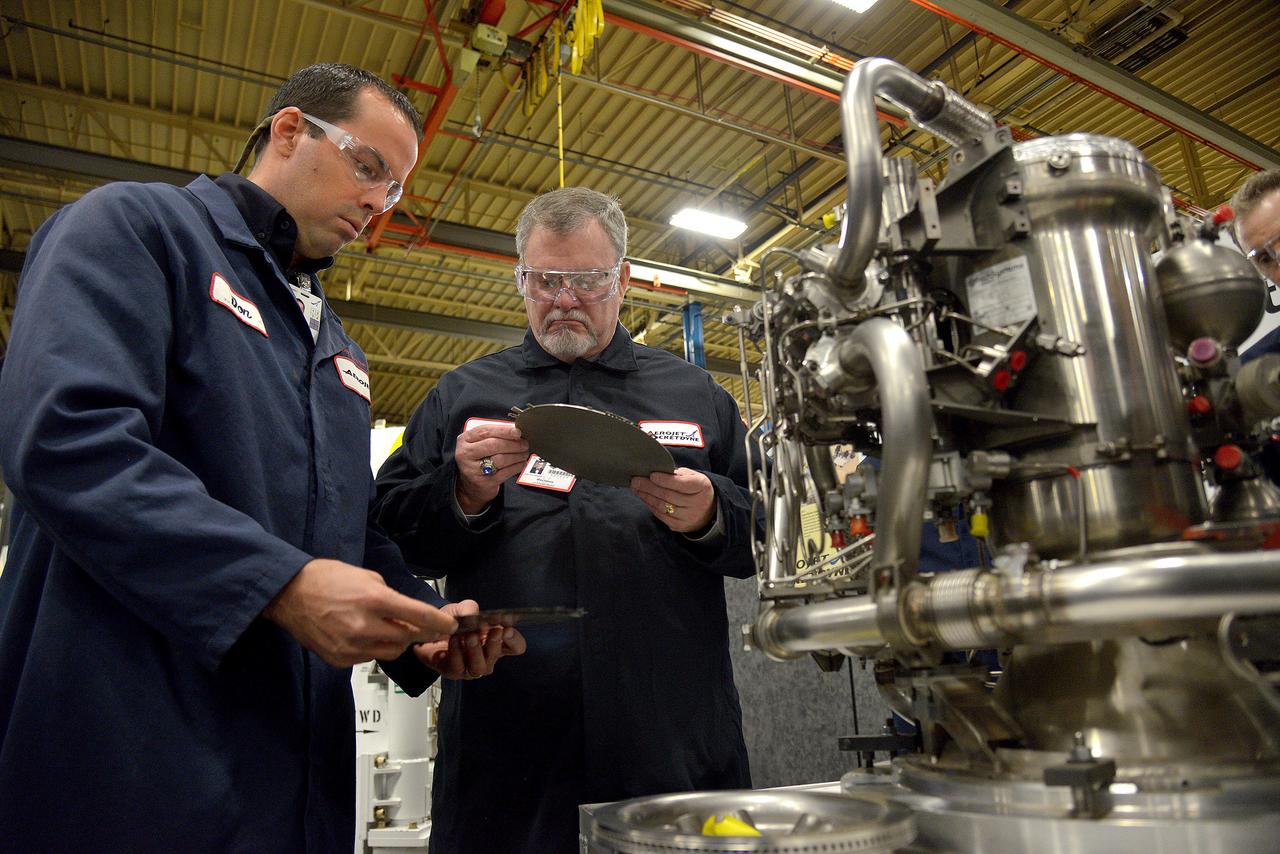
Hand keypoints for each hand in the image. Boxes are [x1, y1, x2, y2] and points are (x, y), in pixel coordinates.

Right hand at [264, 558, 456, 666]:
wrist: (289, 594)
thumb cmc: (326, 578)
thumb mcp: (367, 577)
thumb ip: (391, 597)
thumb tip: (407, 612)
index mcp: (375, 600)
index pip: (419, 617)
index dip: (439, 624)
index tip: (450, 627)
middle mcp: (365, 626)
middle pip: (408, 638)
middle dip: (417, 631)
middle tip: (418, 625)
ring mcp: (351, 646)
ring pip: (391, 651)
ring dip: (396, 641)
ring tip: (383, 626)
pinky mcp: (340, 659)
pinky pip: (369, 657)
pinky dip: (372, 647)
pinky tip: (361, 633)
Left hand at [412, 599, 526, 678]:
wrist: (429, 630)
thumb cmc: (452, 621)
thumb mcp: (463, 609)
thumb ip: (471, 609)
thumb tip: (474, 616)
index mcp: (496, 642)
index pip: (516, 647)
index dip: (514, 639)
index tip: (506, 628)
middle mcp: (486, 657)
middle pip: (498, 656)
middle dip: (495, 643)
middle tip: (491, 631)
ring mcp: (470, 667)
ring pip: (480, 667)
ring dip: (476, 651)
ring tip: (469, 636)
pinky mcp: (453, 672)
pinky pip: (458, 667)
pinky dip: (457, 652)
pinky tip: (454, 640)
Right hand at [453, 422, 529, 513]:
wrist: (471, 485)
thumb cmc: (480, 458)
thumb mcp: (479, 443)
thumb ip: (494, 435)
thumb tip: (516, 430)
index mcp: (465, 440)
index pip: (485, 431)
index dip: (503, 430)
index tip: (518, 431)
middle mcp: (465, 454)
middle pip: (493, 445)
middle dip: (513, 444)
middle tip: (524, 444)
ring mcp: (473, 470)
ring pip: (500, 459)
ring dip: (517, 455)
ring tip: (524, 453)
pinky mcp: (484, 482)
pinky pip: (505, 472)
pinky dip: (517, 466)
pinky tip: (522, 463)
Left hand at [630, 467, 716, 532]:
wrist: (708, 510)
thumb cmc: (696, 488)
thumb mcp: (693, 476)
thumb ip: (677, 474)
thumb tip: (655, 471)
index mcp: (701, 487)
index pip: (681, 484)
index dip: (665, 480)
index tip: (651, 475)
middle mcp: (697, 504)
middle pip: (668, 495)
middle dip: (649, 487)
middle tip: (635, 480)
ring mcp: (688, 517)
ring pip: (662, 506)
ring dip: (646, 497)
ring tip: (636, 488)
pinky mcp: (680, 526)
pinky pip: (661, 516)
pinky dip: (650, 506)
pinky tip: (644, 498)